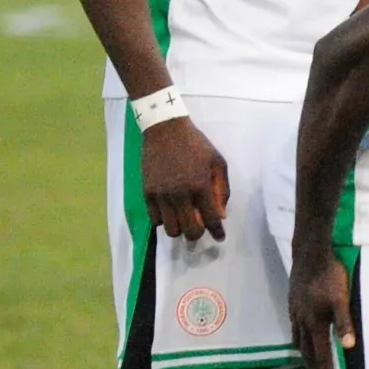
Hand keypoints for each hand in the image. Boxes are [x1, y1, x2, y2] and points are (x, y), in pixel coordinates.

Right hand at [140, 118, 229, 240]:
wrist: (165, 131)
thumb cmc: (197, 145)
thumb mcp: (218, 163)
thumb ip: (221, 190)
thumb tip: (221, 215)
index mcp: (200, 186)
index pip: (210, 219)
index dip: (217, 232)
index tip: (220, 238)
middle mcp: (179, 195)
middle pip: (189, 231)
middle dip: (198, 234)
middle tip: (202, 228)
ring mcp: (160, 196)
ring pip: (170, 230)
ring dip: (180, 229)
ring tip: (186, 219)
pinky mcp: (146, 194)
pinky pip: (155, 220)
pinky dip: (165, 220)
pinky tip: (172, 211)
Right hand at [289, 250, 354, 368]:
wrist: (310, 256)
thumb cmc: (330, 276)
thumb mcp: (342, 299)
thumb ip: (345, 323)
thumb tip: (349, 346)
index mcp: (315, 323)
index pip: (320, 353)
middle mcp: (302, 321)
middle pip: (306, 351)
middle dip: (314, 368)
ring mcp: (295, 312)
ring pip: (298, 341)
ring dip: (304, 356)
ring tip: (308, 365)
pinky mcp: (292, 303)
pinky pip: (293, 329)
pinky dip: (297, 340)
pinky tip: (299, 337)